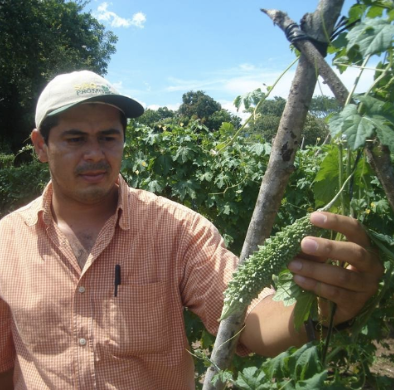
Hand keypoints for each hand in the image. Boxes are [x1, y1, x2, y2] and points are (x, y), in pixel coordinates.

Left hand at [287, 211, 383, 325]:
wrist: (331, 303)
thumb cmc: (327, 270)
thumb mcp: (322, 256)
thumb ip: (313, 247)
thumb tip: (295, 239)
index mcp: (364, 246)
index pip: (355, 228)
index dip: (335, 221)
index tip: (313, 217)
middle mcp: (371, 265)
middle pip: (354, 253)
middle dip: (328, 247)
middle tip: (304, 243)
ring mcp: (366, 286)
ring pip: (342, 276)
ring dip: (314, 269)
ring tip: (292, 265)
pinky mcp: (356, 304)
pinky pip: (335, 293)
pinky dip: (314, 285)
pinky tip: (299, 279)